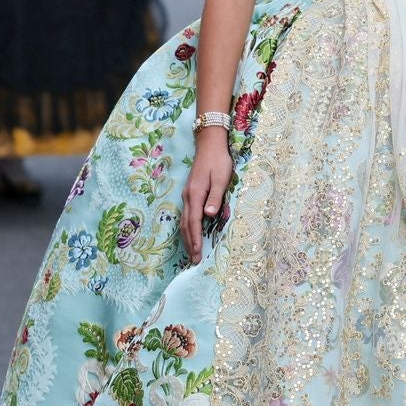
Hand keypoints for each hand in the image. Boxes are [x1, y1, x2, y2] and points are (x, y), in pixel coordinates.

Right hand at [181, 129, 234, 262]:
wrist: (209, 144)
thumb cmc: (219, 160)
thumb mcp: (221, 178)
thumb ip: (215, 197)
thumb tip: (209, 215)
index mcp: (196, 194)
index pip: (194, 222)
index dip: (196, 239)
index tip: (197, 253)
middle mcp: (188, 196)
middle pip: (186, 225)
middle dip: (190, 243)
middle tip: (194, 260)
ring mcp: (187, 195)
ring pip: (184, 221)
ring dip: (188, 237)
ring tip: (192, 252)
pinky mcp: (190, 193)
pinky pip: (186, 215)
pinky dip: (188, 228)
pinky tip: (191, 234)